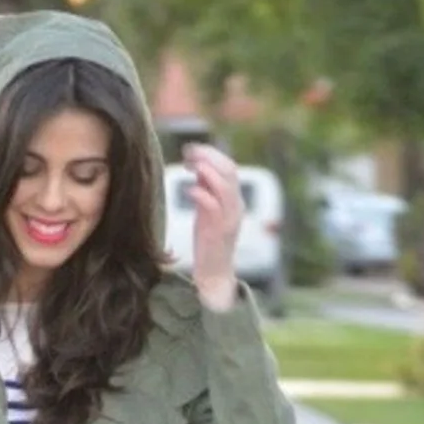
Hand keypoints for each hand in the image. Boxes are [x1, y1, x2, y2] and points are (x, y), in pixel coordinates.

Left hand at [186, 144, 240, 310]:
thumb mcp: (207, 212)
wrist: (214, 274)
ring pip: (225, 184)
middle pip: (229, 170)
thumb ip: (206, 190)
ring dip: (205, 171)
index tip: (191, 150)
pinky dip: (200, 193)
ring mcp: (230, 217)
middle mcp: (236, 205)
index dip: (211, 154)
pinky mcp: (219, 230)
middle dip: (208, 157)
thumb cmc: (208, 242)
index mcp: (234, 199)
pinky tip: (188, 191)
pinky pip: (212, 204)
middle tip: (188, 154)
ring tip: (189, 167)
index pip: (229, 166)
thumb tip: (198, 168)